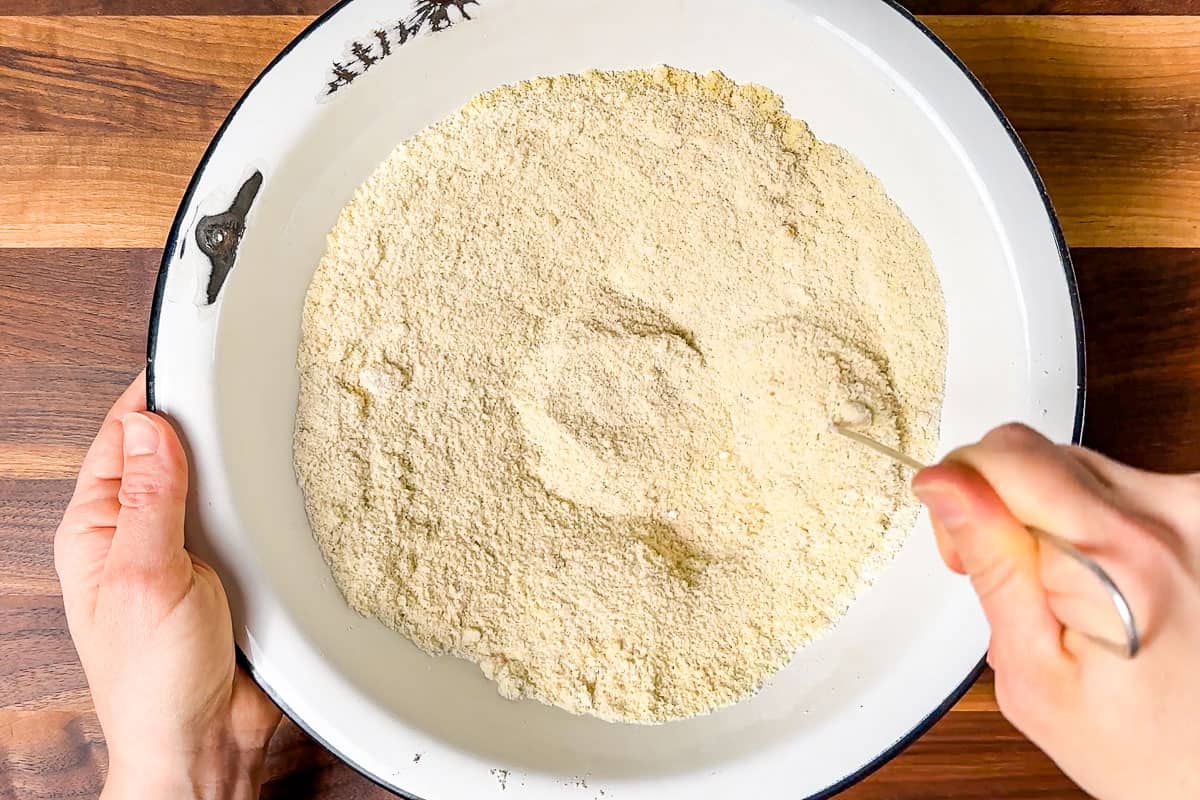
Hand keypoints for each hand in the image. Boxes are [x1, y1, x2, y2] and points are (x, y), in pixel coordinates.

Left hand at [55, 373, 280, 799]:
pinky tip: (283, 488)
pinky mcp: (231, 571)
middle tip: (245, 384)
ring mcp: (187, 551)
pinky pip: (246, 518)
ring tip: (267, 428)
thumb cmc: (154, 681)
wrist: (205, 743)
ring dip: (237, 464)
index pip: (124, 435)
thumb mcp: (145, 577)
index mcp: (98, 528)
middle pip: (172, 451)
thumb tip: (153, 426)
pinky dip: (262, 501)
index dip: (157, 393)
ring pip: (214, 482)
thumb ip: (151, 500)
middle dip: (204, 423)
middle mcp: (139, 533)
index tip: (193, 354)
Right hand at [913, 424, 1199, 799]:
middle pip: (1033, 453)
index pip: (1003, 458)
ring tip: (1065, 589)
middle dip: (995, 504)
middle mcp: (1171, 514)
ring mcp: (1196, 505)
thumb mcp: (1035, 674)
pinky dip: (1088, 520)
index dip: (961, 495)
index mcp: (1121, 556)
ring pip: (1069, 463)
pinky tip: (1101, 577)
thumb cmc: (1145, 745)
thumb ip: (992, 565)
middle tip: (1012, 583)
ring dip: (1045, 513)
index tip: (961, 549)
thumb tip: (946, 484)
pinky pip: (1114, 482)